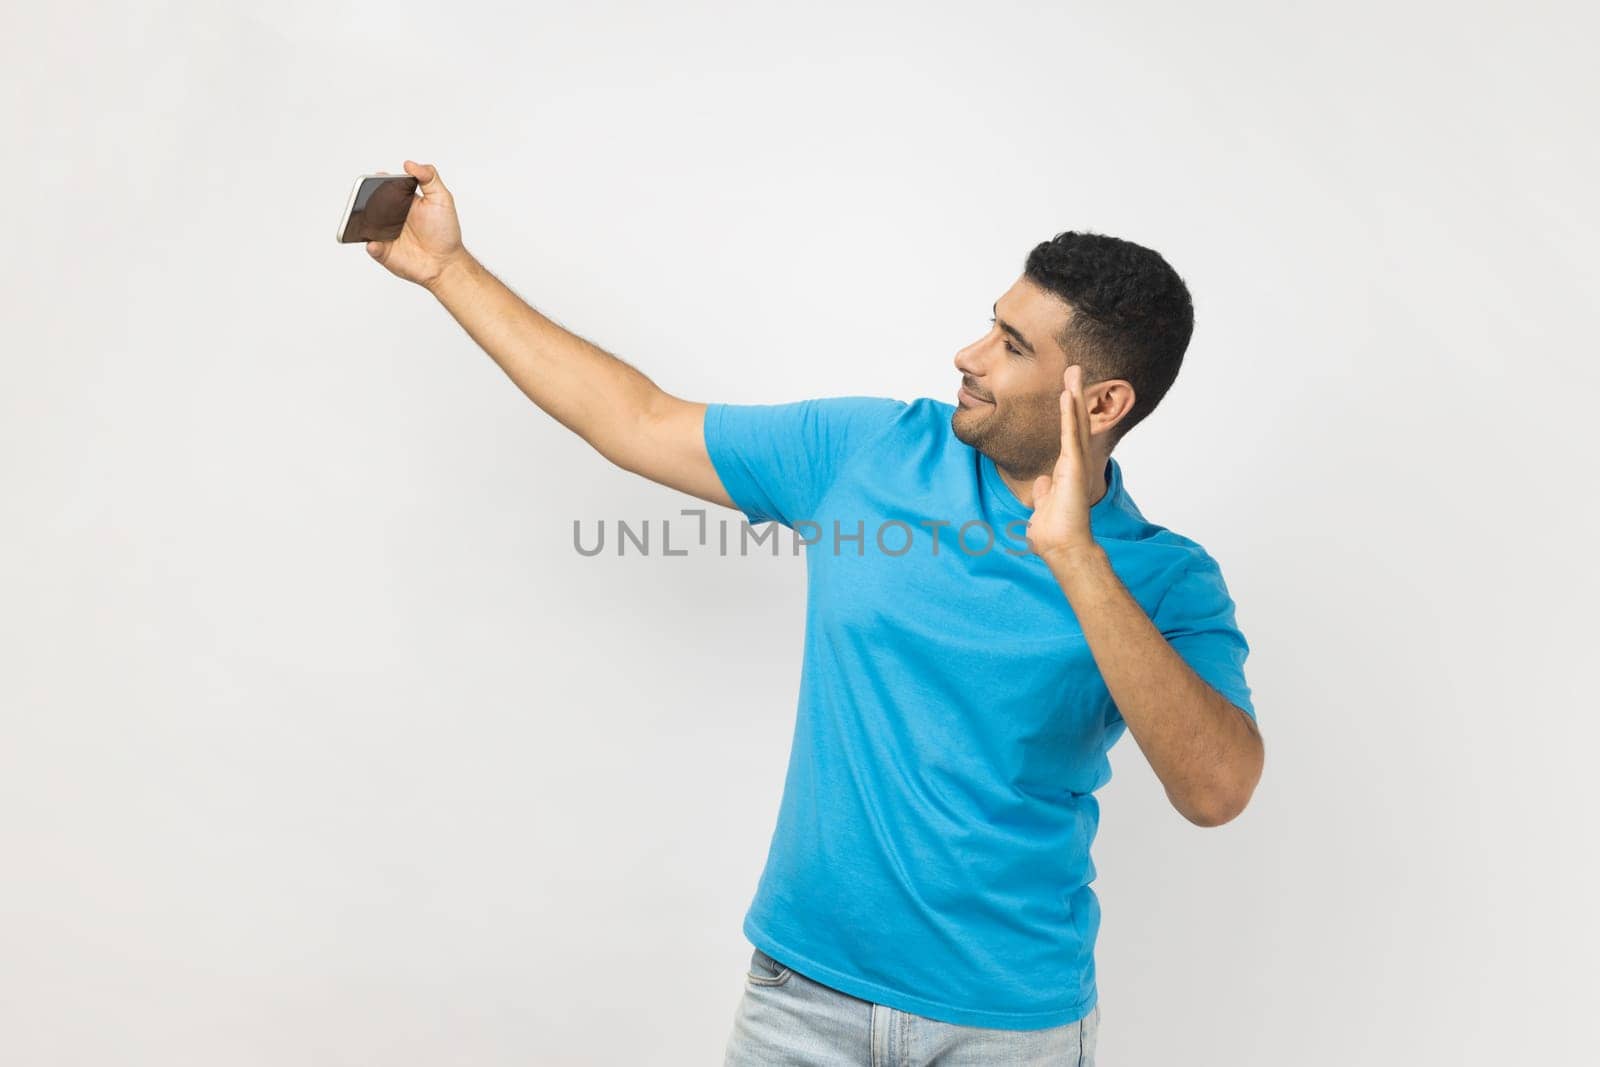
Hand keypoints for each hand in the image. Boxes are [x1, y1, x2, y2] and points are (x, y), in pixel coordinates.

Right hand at [365, 160, 468, 288]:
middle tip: (368, 197)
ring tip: (364, 218)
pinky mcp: (384, 252)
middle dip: (366, 199)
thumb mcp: (442, 198)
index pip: (385, 188)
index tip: (378, 178)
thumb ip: (429, 178)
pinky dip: (371, 246)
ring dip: (363, 221)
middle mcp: (391, 216)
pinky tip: (374, 243)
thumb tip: (409, 164)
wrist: (447, 262)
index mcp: (402, 201)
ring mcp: (385, 234)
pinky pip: (372, 247)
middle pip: (371, 204)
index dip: (378, 182)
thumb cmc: (445, 231)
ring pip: (367, 225)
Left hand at [1025, 364, 1098, 563]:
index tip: (1066, 392)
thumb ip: (1044, 492)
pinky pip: (1071, 435)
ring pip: (1076, 424)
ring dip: (1074, 397)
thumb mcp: (1044, 507)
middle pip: (1076, 423)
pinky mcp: (1074, 468)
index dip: (1068, 413)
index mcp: (1066, 471)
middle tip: (1074, 370)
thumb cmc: (1054, 533)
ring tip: (1074, 372)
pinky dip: (1070, 414)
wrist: (1063, 547)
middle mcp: (1074, 464)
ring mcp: (1076, 465)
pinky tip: (1067, 395)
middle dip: (1075, 396)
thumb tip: (1041, 483)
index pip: (1068, 436)